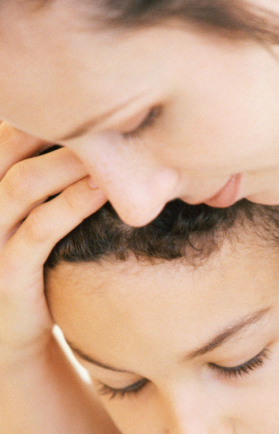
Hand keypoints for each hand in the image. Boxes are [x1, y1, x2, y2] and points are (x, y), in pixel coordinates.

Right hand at [0, 122, 106, 361]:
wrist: (17, 341)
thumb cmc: (35, 272)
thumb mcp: (36, 221)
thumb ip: (48, 182)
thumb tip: (96, 141)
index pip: (7, 135)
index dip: (42, 111)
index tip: (93, 93)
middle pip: (8, 147)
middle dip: (54, 127)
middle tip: (107, 109)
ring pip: (22, 184)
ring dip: (68, 162)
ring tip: (113, 148)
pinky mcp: (8, 274)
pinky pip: (38, 231)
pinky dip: (70, 206)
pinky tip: (101, 191)